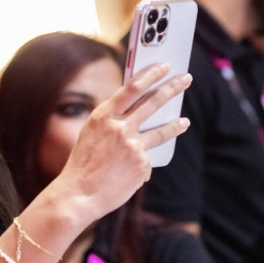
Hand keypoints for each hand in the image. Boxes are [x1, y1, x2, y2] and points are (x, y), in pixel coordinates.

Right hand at [55, 63, 190, 219]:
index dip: (150, 74)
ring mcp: (133, 146)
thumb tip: (139, 116)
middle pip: (153, 102)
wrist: (79, 196)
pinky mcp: (142, 165)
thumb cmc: (83, 164)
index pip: (132, 88)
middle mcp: (120, 127)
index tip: (163, 66)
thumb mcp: (92, 135)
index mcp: (103, 116)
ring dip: (175, 124)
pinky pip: (146, 161)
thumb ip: (113, 122)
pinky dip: (139, 166)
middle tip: (185, 79)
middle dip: (172, 88)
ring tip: (185, 121)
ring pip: (160, 132)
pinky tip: (127, 175)